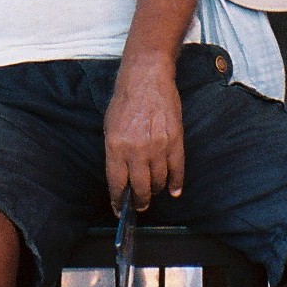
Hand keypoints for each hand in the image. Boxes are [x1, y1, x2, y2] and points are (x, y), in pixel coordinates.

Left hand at [103, 61, 184, 211]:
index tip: (119, 208)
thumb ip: (115, 153)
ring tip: (152, 192)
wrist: (146, 77)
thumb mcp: (109, 128)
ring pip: (158, 181)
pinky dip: (176, 184)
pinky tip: (173, 190)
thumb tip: (121, 177)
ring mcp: (158, 146)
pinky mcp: (175, 141)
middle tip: (139, 205)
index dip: (118, 200)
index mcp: (116, 147)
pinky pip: (177, 170)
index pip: (117, 183)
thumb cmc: (125, 100)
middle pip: (140, 188)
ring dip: (155, 191)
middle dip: (139, 201)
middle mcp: (136, 150)